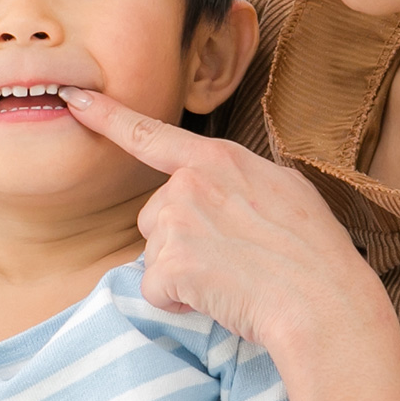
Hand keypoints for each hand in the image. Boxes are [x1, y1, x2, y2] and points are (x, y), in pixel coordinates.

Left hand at [57, 86, 384, 352]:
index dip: (107, 115)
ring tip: (232, 278)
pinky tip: (220, 298)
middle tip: (234, 257)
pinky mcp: (171, 264)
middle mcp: (192, 182)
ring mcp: (179, 221)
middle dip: (181, 241)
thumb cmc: (316, 254)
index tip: (75, 98)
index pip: (152, 134)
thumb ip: (241, 180)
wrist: (324, 302)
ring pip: (156, 254)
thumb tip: (229, 191)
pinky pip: (156, 289)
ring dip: (182, 273)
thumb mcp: (287, 191)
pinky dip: (180, 302)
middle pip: (155, 215)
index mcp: (221, 159)